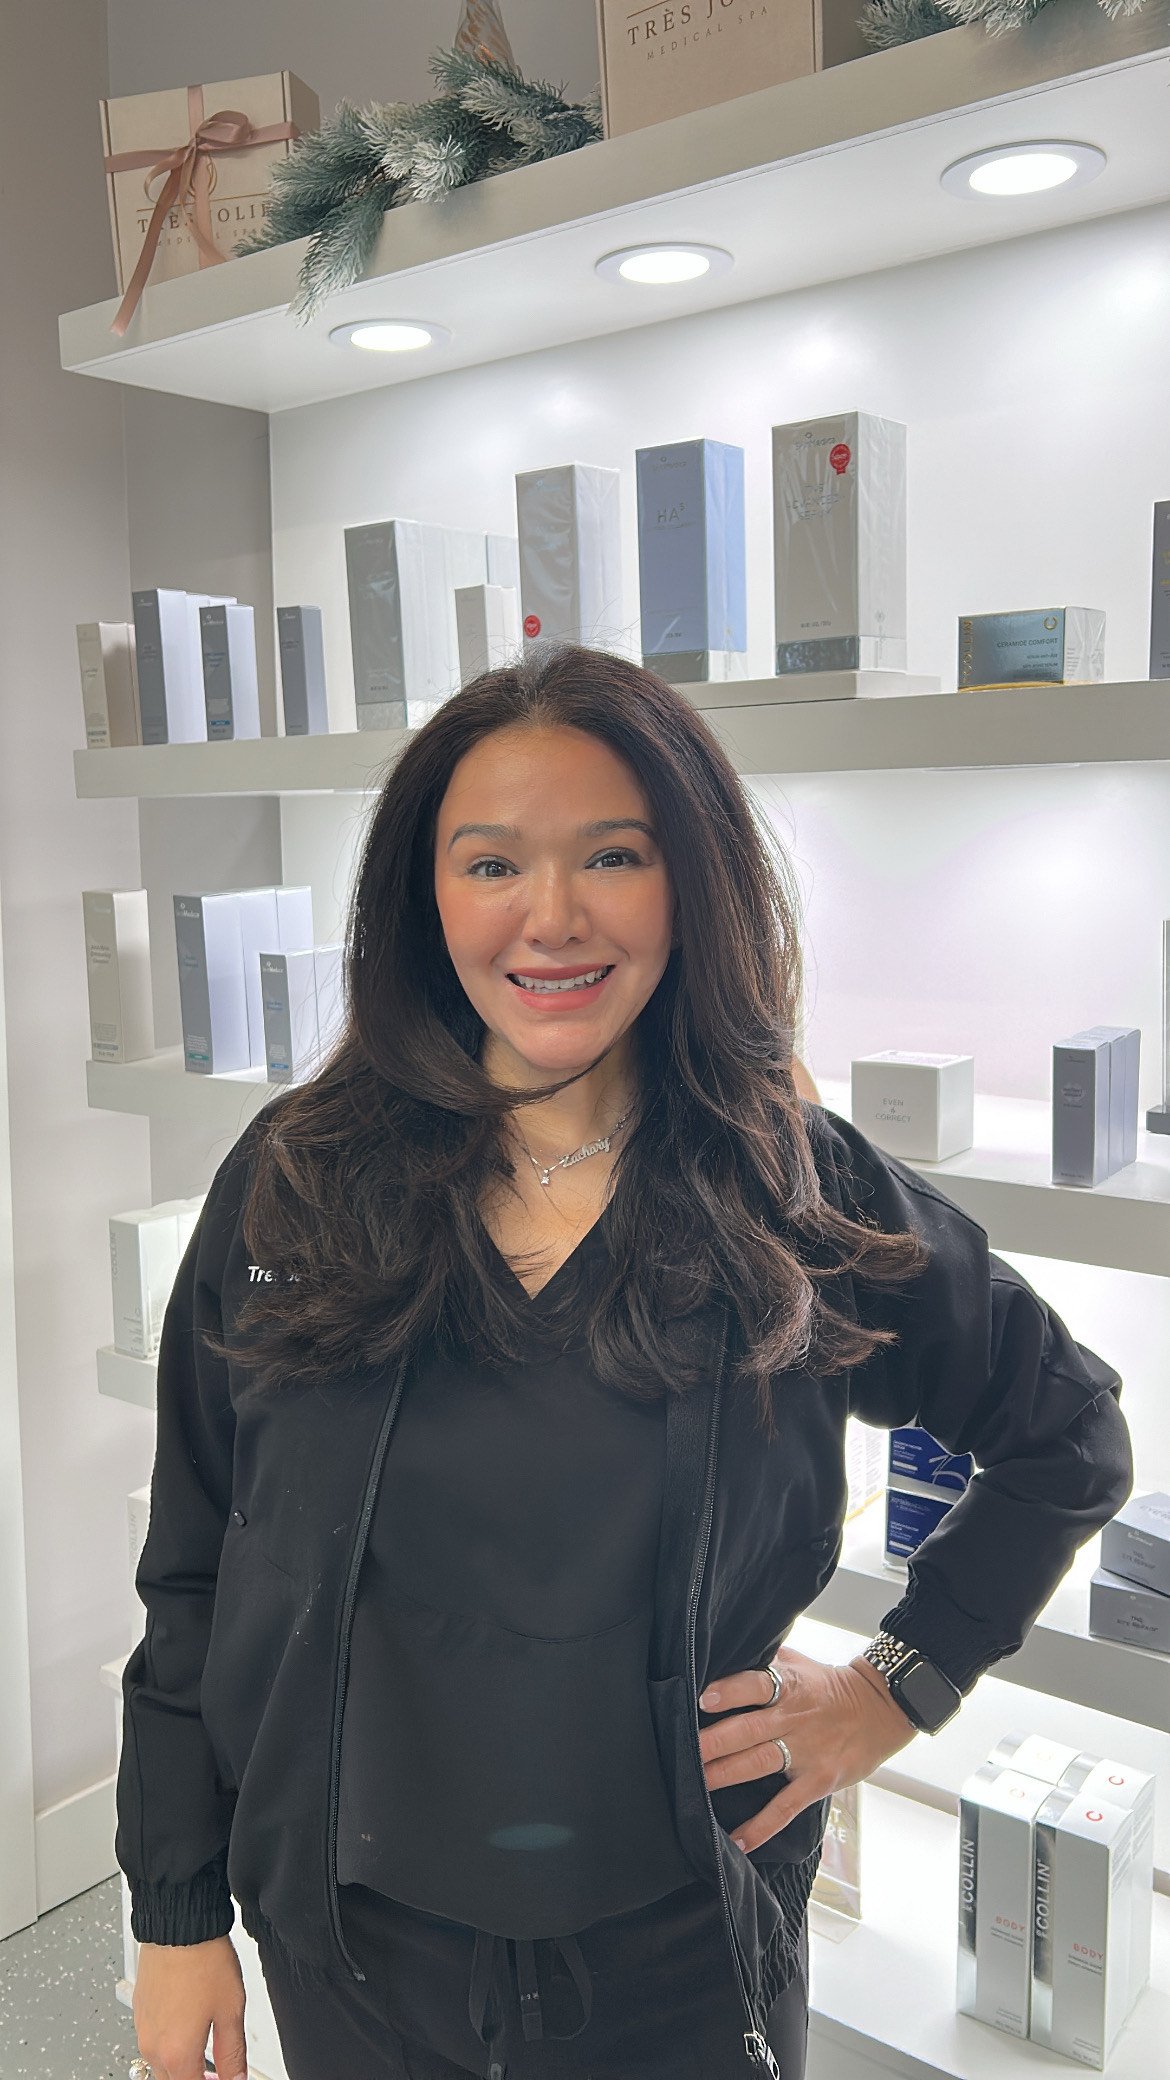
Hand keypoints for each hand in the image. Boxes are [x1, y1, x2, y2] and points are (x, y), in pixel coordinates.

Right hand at [132, 1934, 247, 2079]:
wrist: (179, 1924)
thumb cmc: (204, 1960)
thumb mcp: (231, 2010)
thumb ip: (233, 2053)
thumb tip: (237, 2077)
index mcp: (177, 2053)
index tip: (224, 2079)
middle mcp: (153, 2046)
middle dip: (196, 2079)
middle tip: (218, 2073)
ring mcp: (143, 2029)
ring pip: (160, 2065)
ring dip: (181, 2066)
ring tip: (206, 2052)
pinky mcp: (139, 2011)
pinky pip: (152, 2042)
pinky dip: (169, 2046)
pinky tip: (188, 2030)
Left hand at [697, 1645, 918, 1853]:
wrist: (880, 1709)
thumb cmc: (830, 1685)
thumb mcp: (799, 1664)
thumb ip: (765, 1663)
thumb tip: (723, 1654)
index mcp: (788, 1686)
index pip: (755, 1685)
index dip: (730, 1691)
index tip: (703, 1699)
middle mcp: (793, 1719)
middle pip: (748, 1730)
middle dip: (714, 1742)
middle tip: (684, 1751)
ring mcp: (806, 1752)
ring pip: (758, 1764)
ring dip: (725, 1775)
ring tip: (696, 1785)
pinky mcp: (817, 1781)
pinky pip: (785, 1807)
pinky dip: (761, 1826)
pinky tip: (739, 1840)